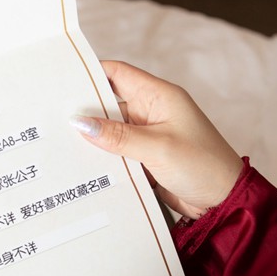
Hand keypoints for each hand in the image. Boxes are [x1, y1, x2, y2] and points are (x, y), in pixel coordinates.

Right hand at [69, 60, 242, 218]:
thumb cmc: (203, 166)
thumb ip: (118, 136)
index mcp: (159, 97)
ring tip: (60, 144)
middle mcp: (153, 113)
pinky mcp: (147, 160)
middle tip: (52, 118)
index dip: (91, 73)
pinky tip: (83, 165)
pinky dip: (104, 159)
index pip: (118, 74)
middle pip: (110, 104)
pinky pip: (119, 154)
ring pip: (111, 132)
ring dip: (93, 140)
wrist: (224, 201)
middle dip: (86, 111)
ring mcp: (149, 137)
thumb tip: (81, 123)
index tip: (62, 79)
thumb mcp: (157, 148)